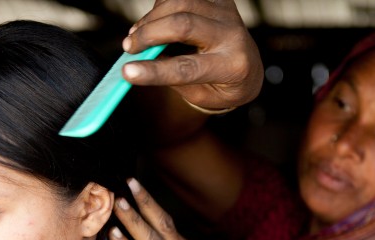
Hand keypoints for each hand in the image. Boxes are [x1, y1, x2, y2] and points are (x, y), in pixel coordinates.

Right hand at [121, 0, 263, 110]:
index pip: (187, 69)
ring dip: (152, 18)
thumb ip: (174, 79)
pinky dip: (161, 6)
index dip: (154, 71)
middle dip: (149, 34)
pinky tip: (154, 22)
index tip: (126, 72)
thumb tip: (141, 60)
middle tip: (128, 47)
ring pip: (180, 2)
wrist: (248, 69)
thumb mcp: (201, 94)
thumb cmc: (221, 86)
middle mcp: (232, 35)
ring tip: (137, 36)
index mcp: (232, 67)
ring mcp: (226, 12)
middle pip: (183, 24)